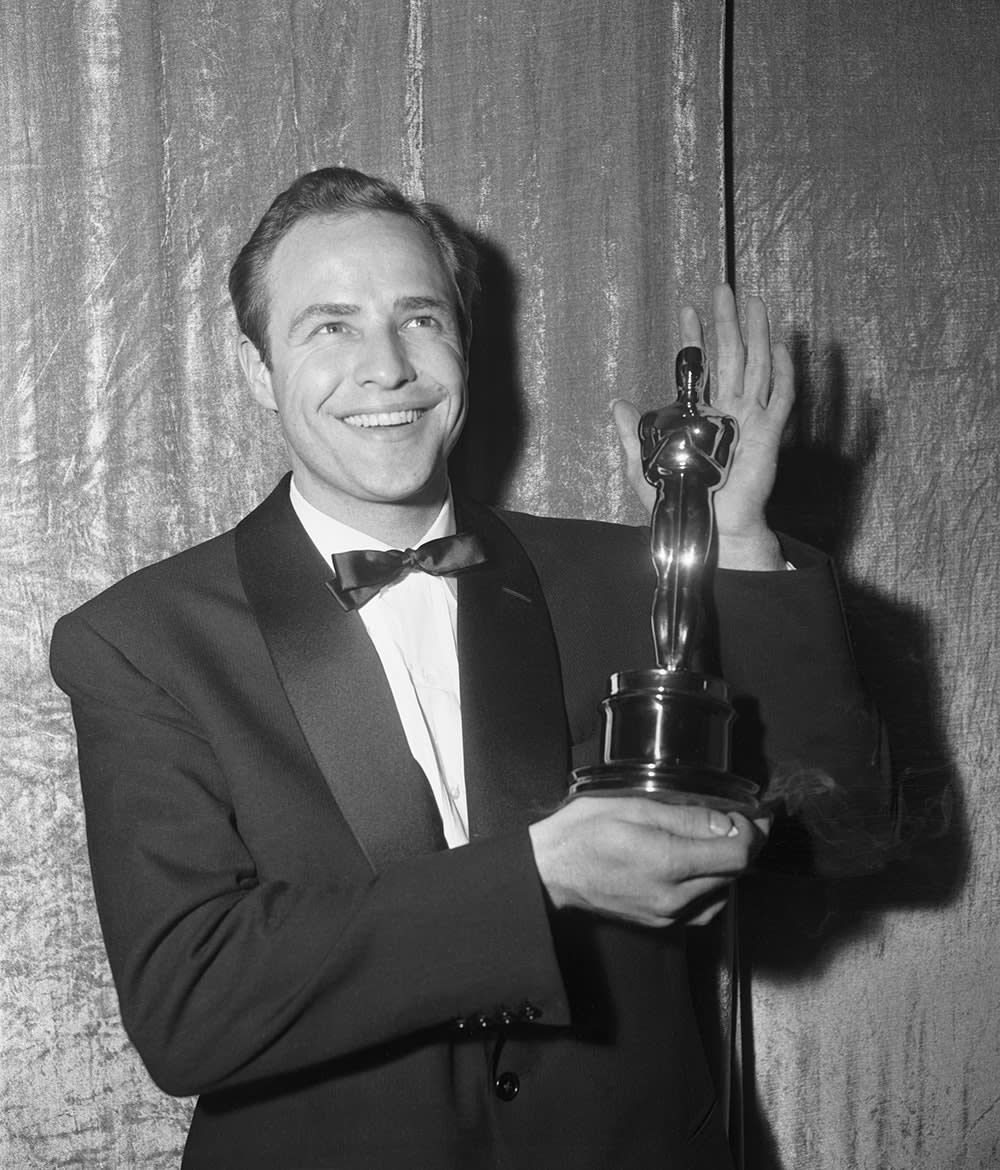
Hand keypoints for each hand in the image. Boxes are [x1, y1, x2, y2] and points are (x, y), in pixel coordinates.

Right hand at [529, 796, 769, 927]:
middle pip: (735, 874)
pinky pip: (703, 908)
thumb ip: (685, 818)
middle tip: (749, 819)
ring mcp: (668, 915)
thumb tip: (728, 824)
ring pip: (723, 893)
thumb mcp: (634, 807)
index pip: (737, 855)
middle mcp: (674, 897)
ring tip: (728, 839)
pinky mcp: (660, 923)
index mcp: (668, 863)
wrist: (549, 871)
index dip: (753, 831)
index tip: (750, 811)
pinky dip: (714, 885)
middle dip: (748, 845)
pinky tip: (704, 865)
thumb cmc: (584, 830)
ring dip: (733, 866)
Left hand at [613, 284, 794, 569]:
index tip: (688, 309)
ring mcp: (749, 420)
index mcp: (699, 415)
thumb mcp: (644, 465)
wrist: (708, 528)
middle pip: (730, 356)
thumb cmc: (679, 501)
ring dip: (755, 334)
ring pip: (756, 366)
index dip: (693, 338)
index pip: (698, 367)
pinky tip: (778, 346)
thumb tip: (617, 403)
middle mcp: (727, 411)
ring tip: (754, 302)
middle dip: (726, 322)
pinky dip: (781, 371)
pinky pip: (780, 397)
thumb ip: (632, 434)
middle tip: (723, 289)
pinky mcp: (768, 434)